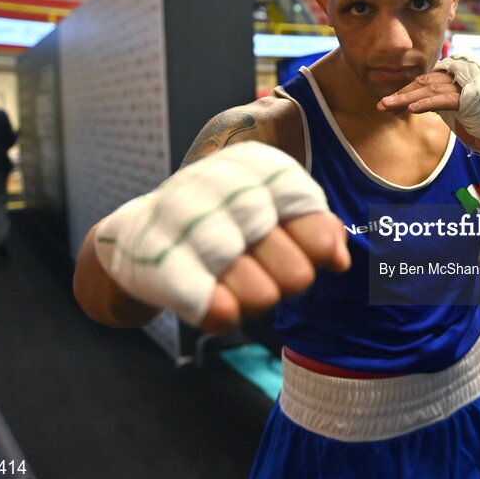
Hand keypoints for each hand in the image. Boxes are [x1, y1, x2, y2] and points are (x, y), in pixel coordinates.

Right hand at [94, 142, 349, 332]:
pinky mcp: (156, 259)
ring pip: (251, 283)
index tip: (323, 256)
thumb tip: (340, 258)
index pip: (299, 197)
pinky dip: (221, 312)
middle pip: (280, 246)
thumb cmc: (223, 225)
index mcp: (250, 165)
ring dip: (259, 297)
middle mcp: (217, 184)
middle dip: (293, 276)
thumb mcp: (271, 213)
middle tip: (283, 283)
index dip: (317, 236)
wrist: (139, 236)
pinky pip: (203, 298)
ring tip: (248, 294)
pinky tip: (224, 313)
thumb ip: (313, 227)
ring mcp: (183, 220)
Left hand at [385, 55, 479, 206]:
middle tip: (381, 105)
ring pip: (430, 89)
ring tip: (387, 107)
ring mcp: (467, 87)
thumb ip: (436, 101)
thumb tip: (407, 101)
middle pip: (424, 83)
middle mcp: (461, 78)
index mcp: (456, 79)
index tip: (388, 105)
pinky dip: (426, 103)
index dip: (406, 92)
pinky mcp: (471, 99)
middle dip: (401, 95)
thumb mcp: (454, 112)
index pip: (425, 82)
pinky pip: (444, 99)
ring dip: (406, 99)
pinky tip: (411, 110)